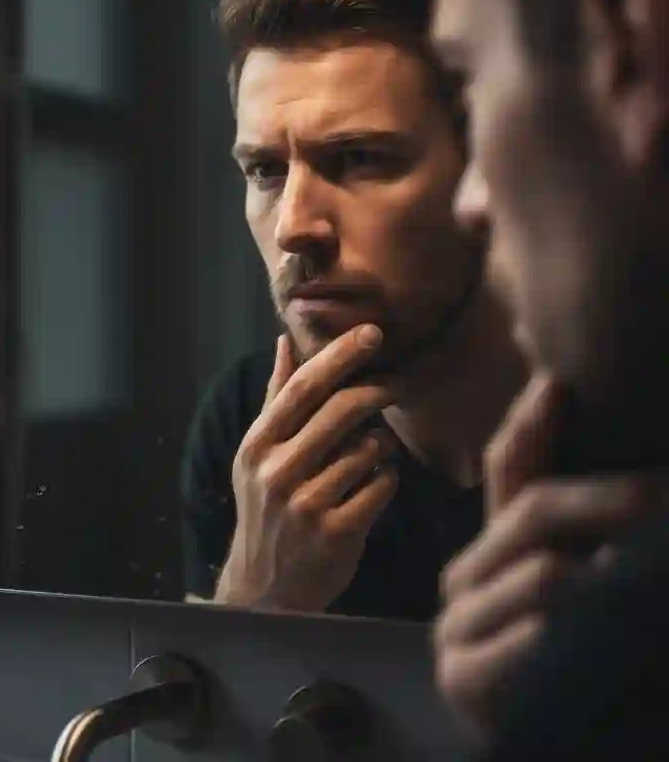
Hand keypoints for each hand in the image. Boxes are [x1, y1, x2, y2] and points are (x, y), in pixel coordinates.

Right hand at [214, 326, 398, 611]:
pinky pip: (381, 487)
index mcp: (257, 445)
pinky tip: (375, 482)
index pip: (301, 388)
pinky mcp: (336, 535)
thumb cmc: (266, 507)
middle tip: (396, 383)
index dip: (339, 356)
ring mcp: (306, 506)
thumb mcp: (258, 453)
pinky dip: (386, 478)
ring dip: (382, 442)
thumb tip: (284, 341)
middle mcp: (277, 472)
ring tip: (375, 448)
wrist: (264, 587)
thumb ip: (275, 397)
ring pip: (367, 449)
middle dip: (376, 389)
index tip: (372, 332)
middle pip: (339, 411)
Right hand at [434, 372, 668, 740]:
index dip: (532, 425)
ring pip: (545, 574)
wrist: (560, 748)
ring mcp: (458, 630)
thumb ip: (590, 538)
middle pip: (534, 512)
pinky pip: (536, 636)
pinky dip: (576, 637)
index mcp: (493, 553)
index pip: (507, 470)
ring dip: (610, 578)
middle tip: (666, 493)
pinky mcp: (465, 679)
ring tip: (645, 579)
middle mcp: (464, 580)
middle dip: (610, 499)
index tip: (559, 382)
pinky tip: (600, 638)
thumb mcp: (587, 593)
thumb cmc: (580, 673)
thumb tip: (607, 456)